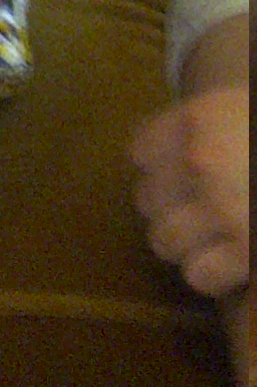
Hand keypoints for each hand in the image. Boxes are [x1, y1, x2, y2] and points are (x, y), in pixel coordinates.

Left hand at [130, 83, 248, 297]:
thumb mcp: (245, 110)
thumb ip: (209, 128)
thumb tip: (174, 161)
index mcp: (198, 119)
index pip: (141, 152)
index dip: (160, 170)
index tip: (182, 178)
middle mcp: (201, 161)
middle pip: (146, 200)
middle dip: (172, 210)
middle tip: (203, 214)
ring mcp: (221, 207)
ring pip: (163, 241)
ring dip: (187, 246)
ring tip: (216, 241)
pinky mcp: (247, 251)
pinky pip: (198, 275)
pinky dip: (212, 275)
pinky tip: (233, 265)